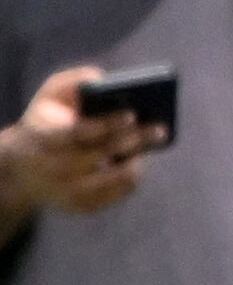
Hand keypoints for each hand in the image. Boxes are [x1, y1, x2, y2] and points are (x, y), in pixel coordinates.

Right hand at [2, 68, 162, 216]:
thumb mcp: (47, 98)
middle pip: (101, 154)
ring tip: (149, 145)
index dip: (106, 123)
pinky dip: (131, 177)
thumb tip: (101, 78)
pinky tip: (136, 161)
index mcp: (43, 137)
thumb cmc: (44, 124)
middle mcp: (54, 167)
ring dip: (137, 160)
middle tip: (159, 129)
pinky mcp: (81, 206)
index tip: (132, 114)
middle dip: (133, 140)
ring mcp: (68, 191)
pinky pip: (117, 193)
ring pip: (115, 178)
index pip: (77, 132)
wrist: (22, 170)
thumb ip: (72, 83)